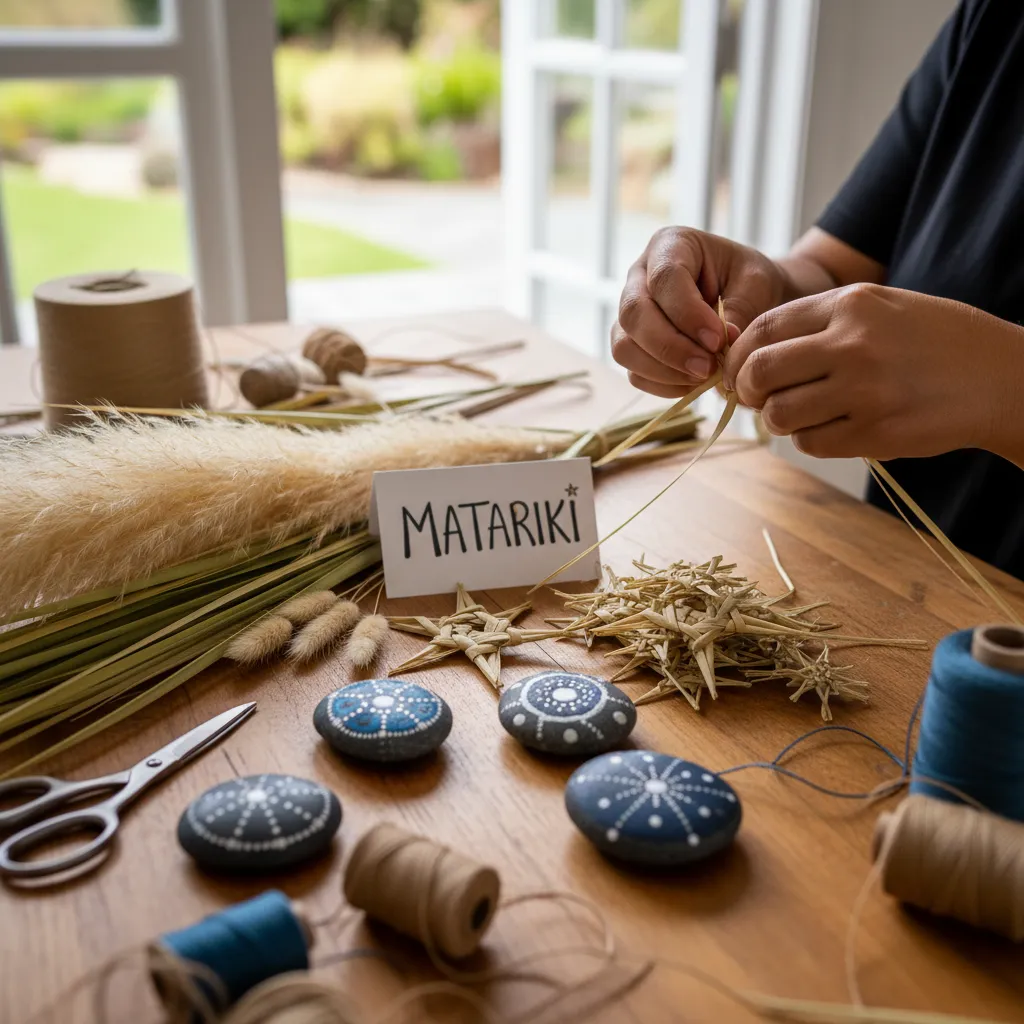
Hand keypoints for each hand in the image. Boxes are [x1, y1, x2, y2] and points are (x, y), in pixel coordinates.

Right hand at [610, 227, 787, 395]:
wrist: (749, 298)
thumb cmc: (751, 282)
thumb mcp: (756, 284)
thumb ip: (739, 309)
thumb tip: (719, 346)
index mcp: (670, 245)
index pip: (664, 278)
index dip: (687, 314)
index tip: (719, 340)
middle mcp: (639, 277)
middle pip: (633, 314)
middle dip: (670, 347)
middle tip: (708, 368)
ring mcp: (630, 313)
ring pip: (624, 347)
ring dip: (663, 370)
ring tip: (704, 376)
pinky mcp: (632, 345)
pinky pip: (634, 372)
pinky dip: (663, 385)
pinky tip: (694, 382)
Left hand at [724, 283, 1023, 460]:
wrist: (1002, 377)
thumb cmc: (933, 341)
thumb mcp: (879, 307)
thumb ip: (818, 322)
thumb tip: (749, 352)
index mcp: (851, 305)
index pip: (762, 329)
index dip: (738, 356)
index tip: (739, 371)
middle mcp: (853, 345)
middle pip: (759, 372)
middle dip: (746, 390)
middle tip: (757, 398)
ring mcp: (864, 392)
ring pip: (780, 414)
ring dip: (779, 419)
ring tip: (800, 414)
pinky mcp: (875, 433)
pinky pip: (811, 443)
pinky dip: (810, 439)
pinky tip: (833, 427)